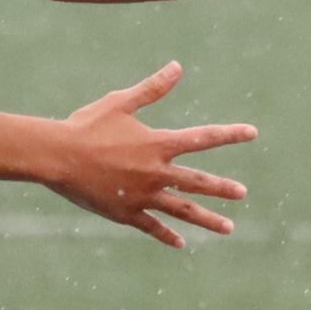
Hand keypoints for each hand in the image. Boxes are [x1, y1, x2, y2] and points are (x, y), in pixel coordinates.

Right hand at [51, 61, 255, 248]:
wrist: (58, 156)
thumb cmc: (87, 125)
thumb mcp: (120, 103)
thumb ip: (152, 88)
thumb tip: (177, 66)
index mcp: (158, 144)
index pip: (202, 138)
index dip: (229, 134)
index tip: (252, 133)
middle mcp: (156, 172)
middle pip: (197, 182)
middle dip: (222, 188)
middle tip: (241, 193)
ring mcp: (142, 196)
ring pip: (181, 210)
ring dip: (206, 219)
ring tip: (229, 228)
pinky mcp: (126, 213)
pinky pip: (152, 226)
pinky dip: (166, 235)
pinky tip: (180, 243)